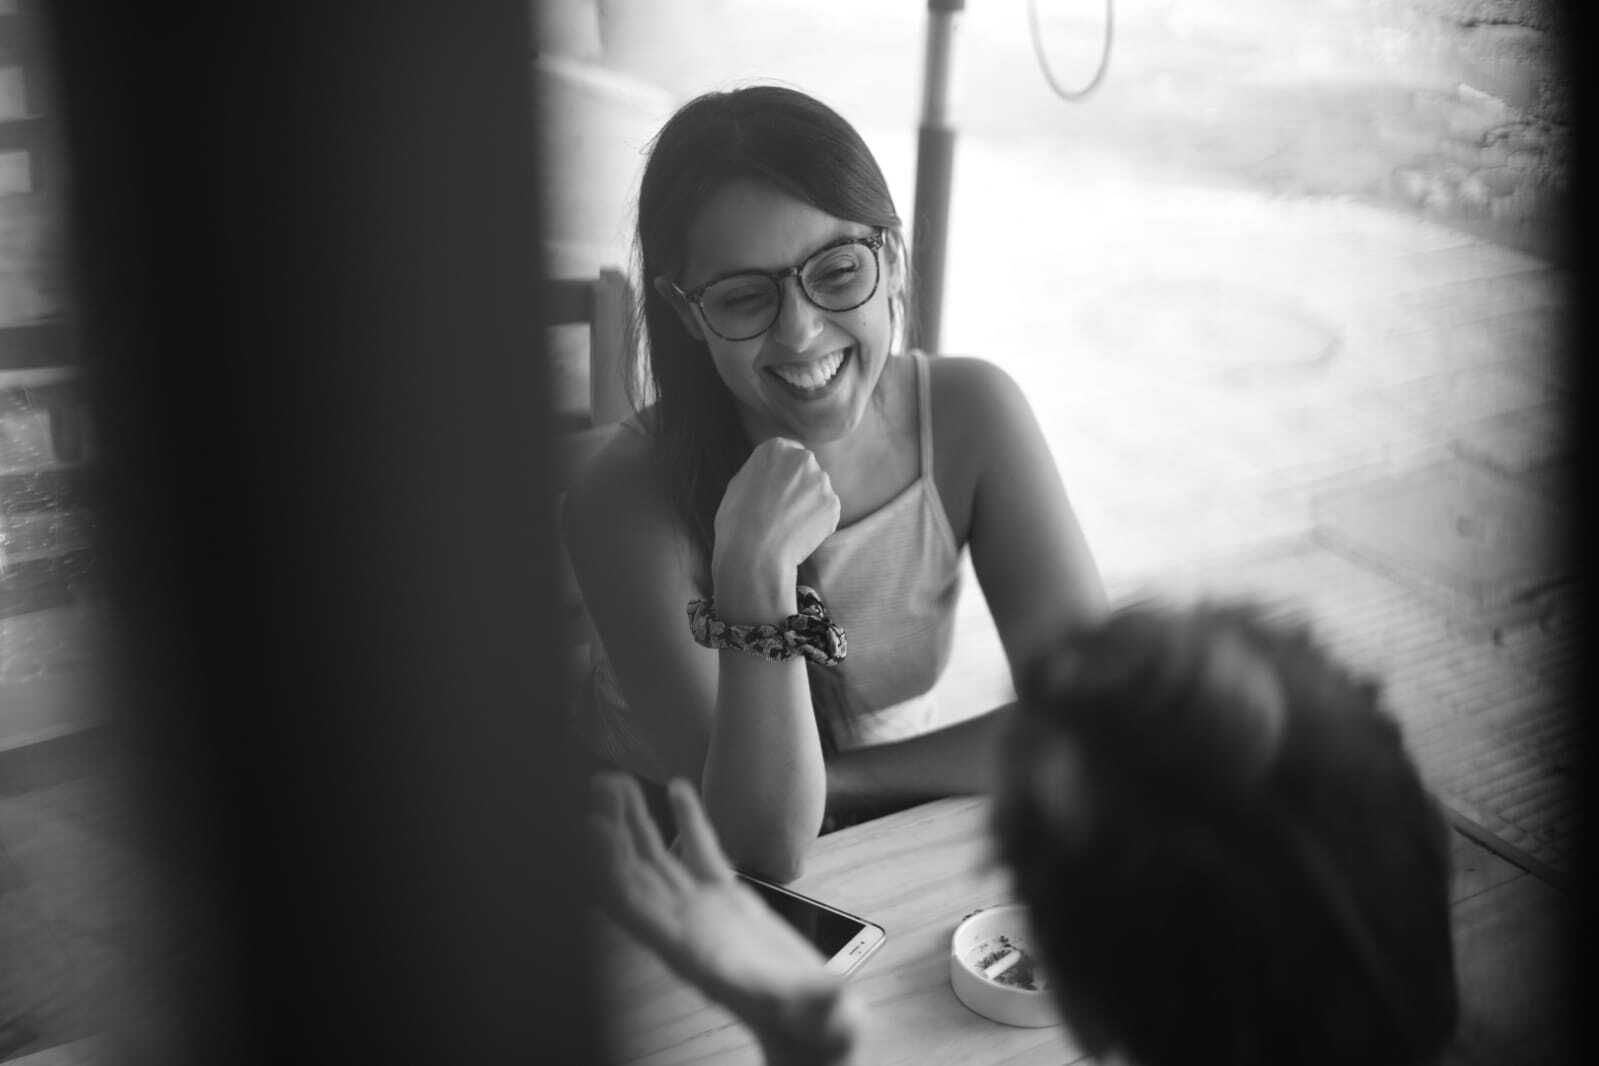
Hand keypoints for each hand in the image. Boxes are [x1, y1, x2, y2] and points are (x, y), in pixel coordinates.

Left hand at [589, 773, 861, 1065]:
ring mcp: (705, 914)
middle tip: (600, 783)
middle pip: (635, 874)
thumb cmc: (814, 1031)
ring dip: (634, 823)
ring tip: (615, 781)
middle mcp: (687, 930)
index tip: (593, 825)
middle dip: (613, 832)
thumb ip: (818, 1001)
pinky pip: (700, 855)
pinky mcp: (729, 902)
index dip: (610, 867)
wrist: (817, 1034)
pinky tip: (678, 787)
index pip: (634, 907)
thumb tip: (833, 991)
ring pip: (658, 861)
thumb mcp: (815, 1016)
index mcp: (692, 954)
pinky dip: (687, 821)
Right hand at [712, 439, 840, 613]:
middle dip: (799, 488)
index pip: (789, 455)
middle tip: (781, 512)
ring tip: (787, 526)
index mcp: (776, 448)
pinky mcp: (833, 504)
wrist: (753, 554)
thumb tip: (773, 472)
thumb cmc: (736, 522)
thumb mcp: (738, 484)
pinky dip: (817, 524)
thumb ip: (761, 472)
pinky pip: (826, 513)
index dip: (782, 476)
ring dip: (808, 506)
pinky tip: (798, 535)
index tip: (775, 493)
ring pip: (817, 492)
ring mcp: (821, 481)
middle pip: (806, 471)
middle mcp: (802, 458)